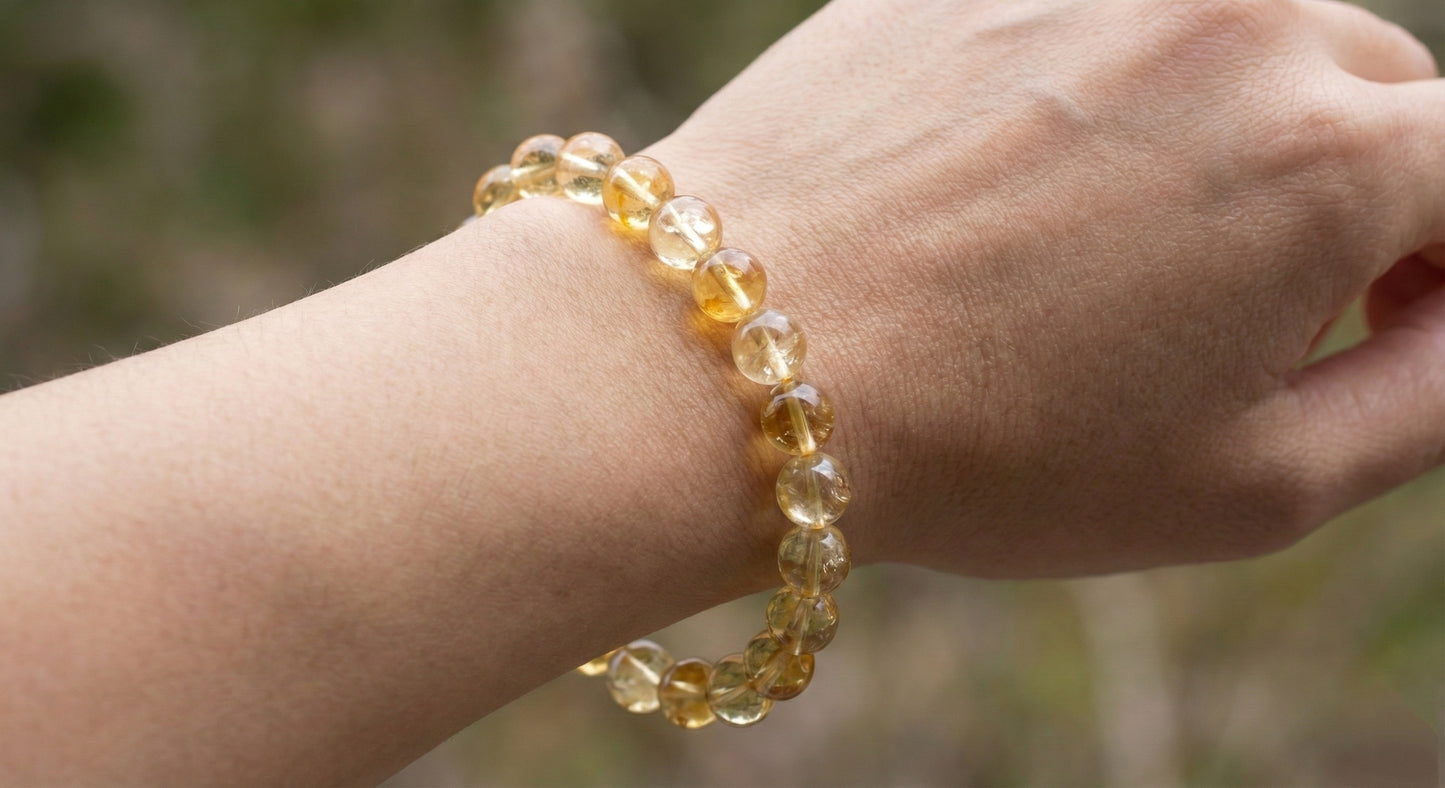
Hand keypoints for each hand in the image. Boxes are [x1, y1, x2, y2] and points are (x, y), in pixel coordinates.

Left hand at [647, 0, 1444, 575]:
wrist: (734, 363)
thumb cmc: (988, 449)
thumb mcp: (1253, 485)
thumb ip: (1431, 394)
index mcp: (1335, 156)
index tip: (1385, 316)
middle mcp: (1236, 23)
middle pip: (1366, 85)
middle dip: (1343, 188)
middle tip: (1238, 300)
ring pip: (1232, 34)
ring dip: (1219, 125)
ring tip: (1105, 243)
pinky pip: (1095, 15)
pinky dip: (1097, 86)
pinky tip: (1010, 183)